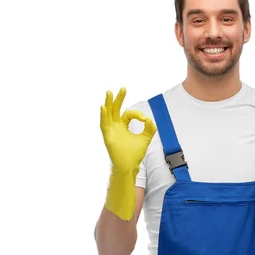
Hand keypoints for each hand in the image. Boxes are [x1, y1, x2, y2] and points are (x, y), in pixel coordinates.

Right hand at [100, 87, 155, 220]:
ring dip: (108, 103)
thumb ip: (149, 129)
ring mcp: (110, 131)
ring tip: (109, 92)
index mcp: (123, 126)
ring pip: (108, 114)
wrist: (129, 166)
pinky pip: (104, 124)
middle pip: (115, 109)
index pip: (129, 114)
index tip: (145, 120)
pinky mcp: (107, 136)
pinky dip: (104, 116)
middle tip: (122, 88)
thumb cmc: (135, 154)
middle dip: (119, 99)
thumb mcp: (145, 139)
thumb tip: (150, 120)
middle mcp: (115, 126)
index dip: (138, 115)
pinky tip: (104, 107)